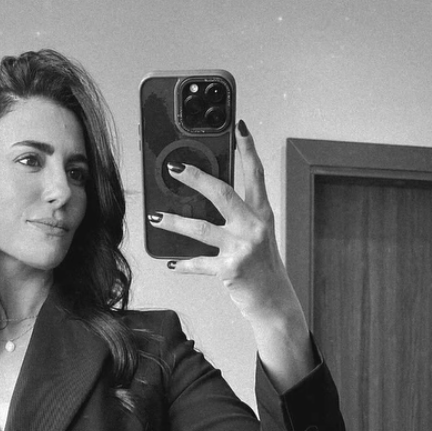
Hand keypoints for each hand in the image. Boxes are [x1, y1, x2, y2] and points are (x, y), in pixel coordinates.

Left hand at [152, 124, 315, 388]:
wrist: (274, 302)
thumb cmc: (263, 267)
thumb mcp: (257, 236)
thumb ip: (239, 217)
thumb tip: (205, 199)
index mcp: (262, 214)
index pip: (255, 175)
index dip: (248, 150)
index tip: (240, 127)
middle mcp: (254, 227)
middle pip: (222, 193)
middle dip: (196, 178)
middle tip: (174, 169)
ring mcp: (242, 247)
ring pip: (201, 228)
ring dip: (175, 223)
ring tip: (157, 218)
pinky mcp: (230, 268)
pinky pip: (199, 263)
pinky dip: (184, 264)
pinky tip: (171, 262)